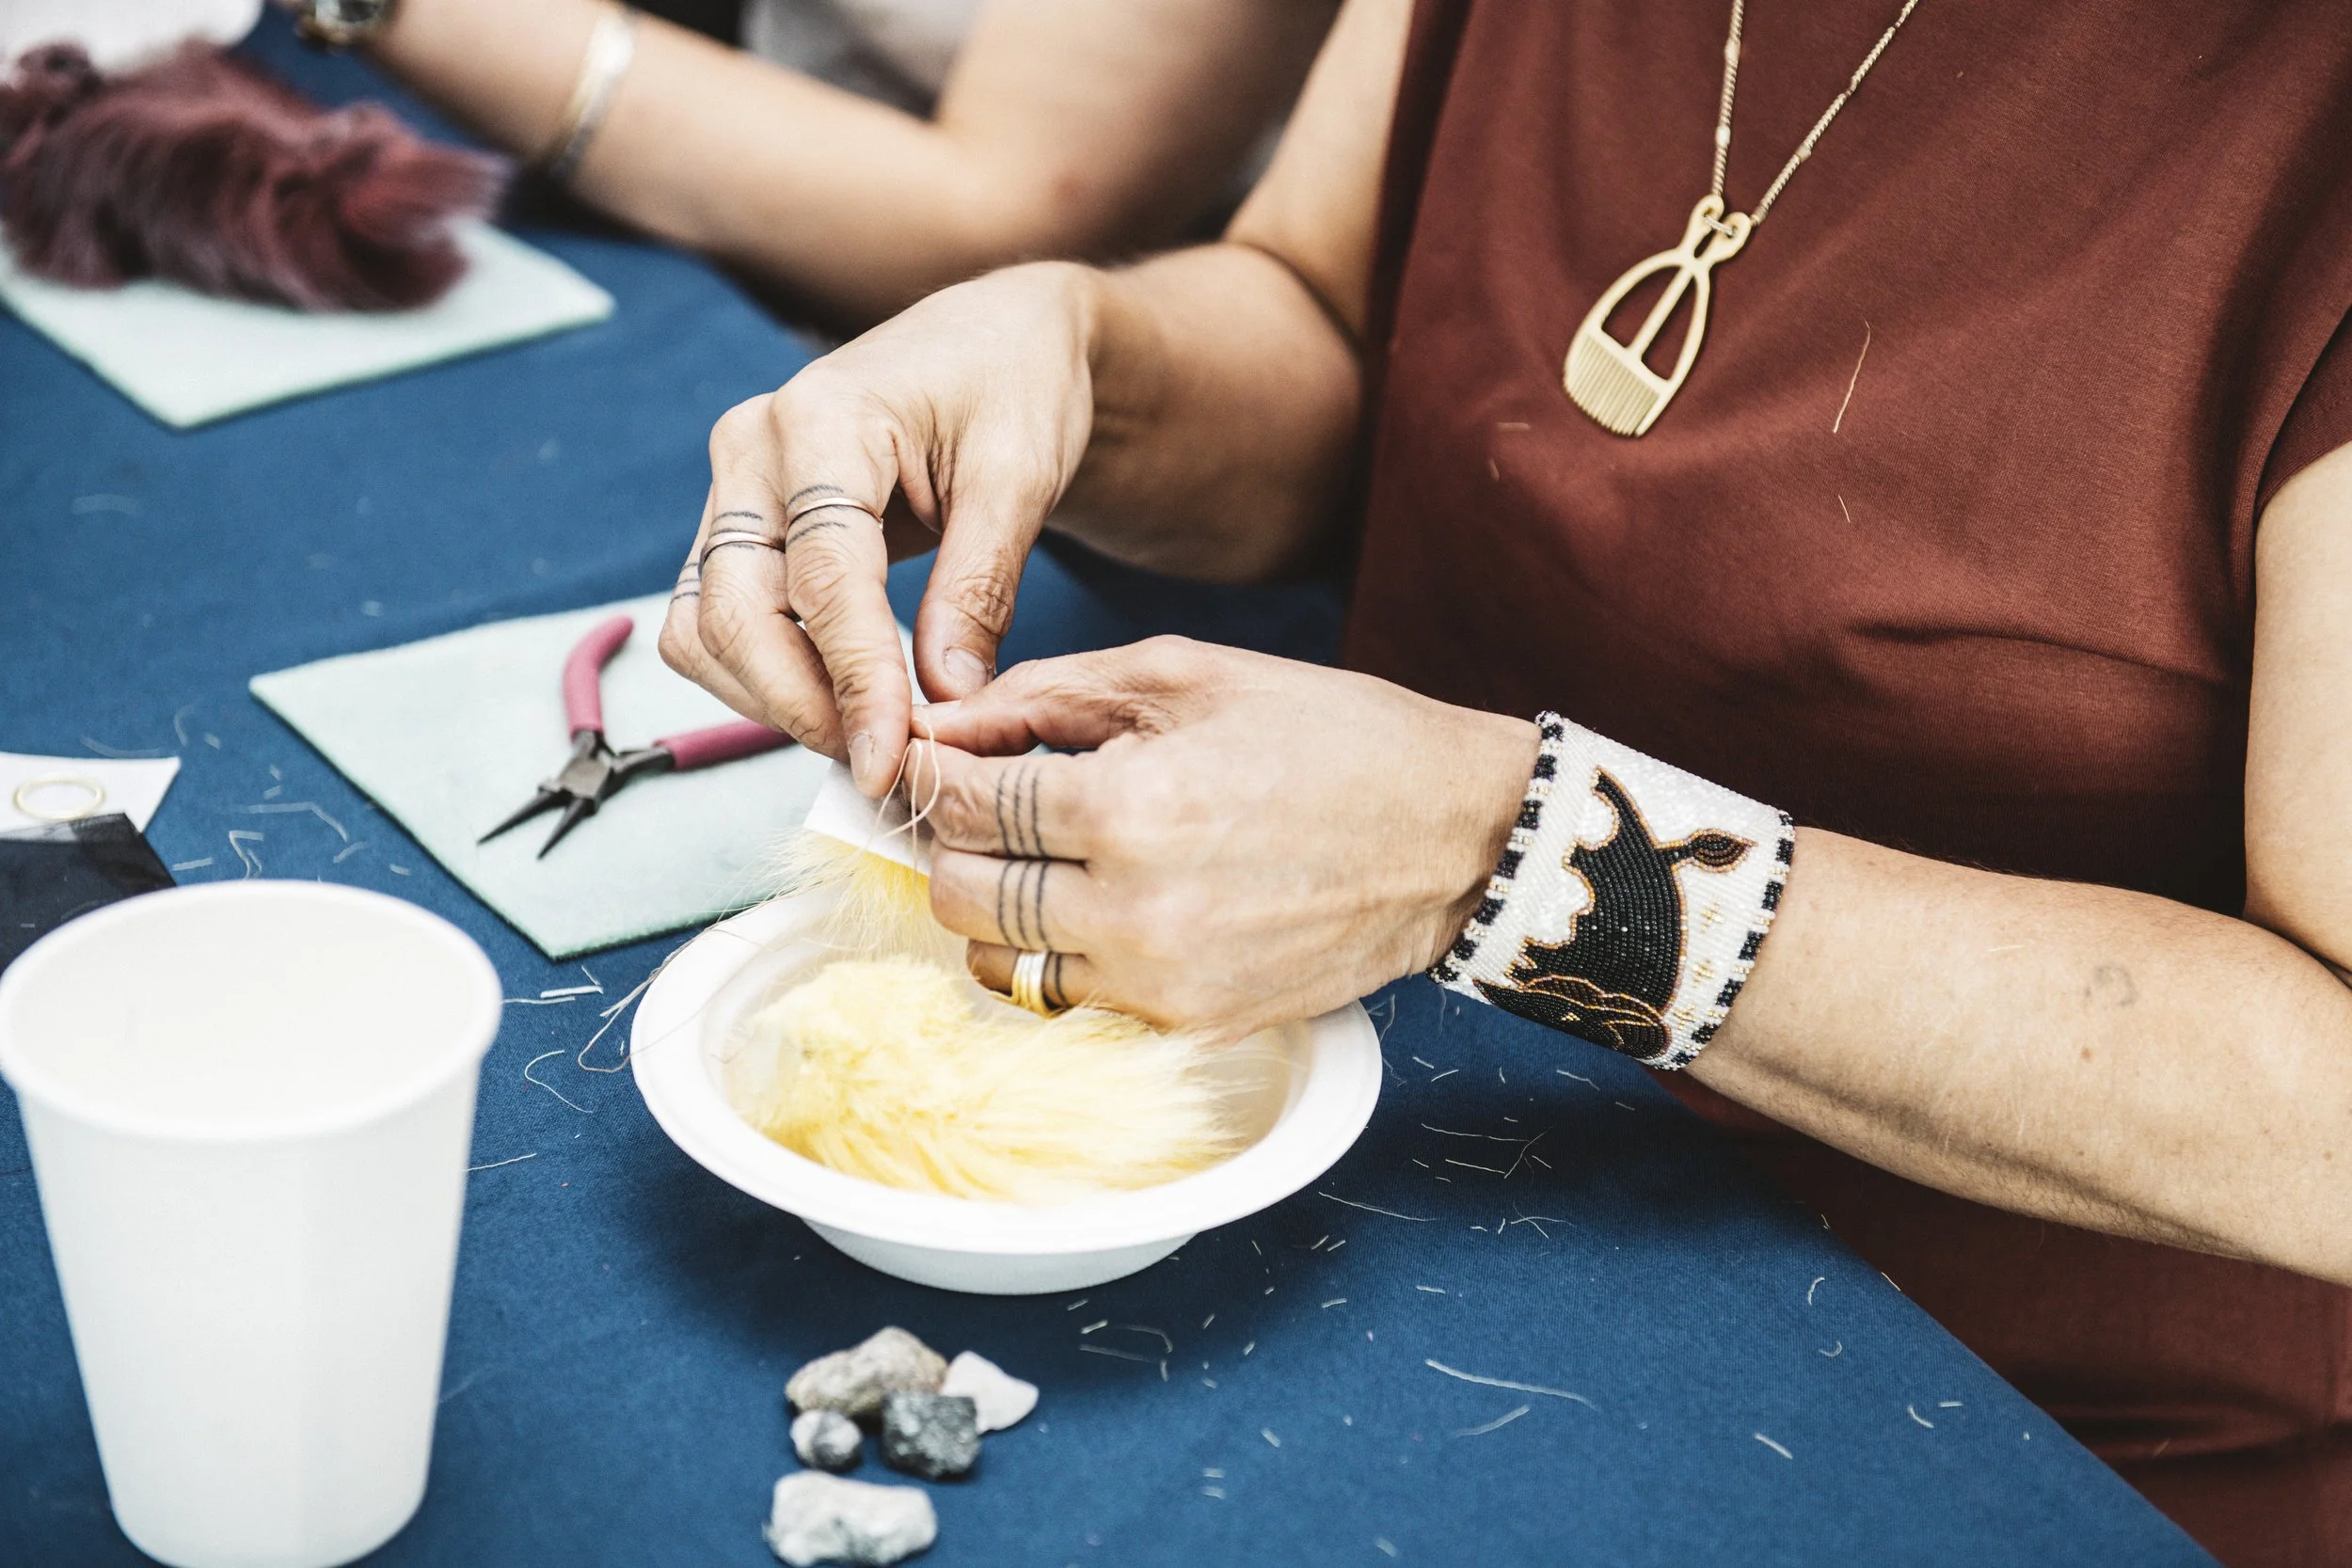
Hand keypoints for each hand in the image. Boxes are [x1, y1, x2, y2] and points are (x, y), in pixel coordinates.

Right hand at [658, 262, 1097, 792]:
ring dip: (772, 701)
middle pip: (732, 614)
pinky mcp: (737, 527)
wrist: (993, 340)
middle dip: (801, 707)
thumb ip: (979, 587)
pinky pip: (716, 622)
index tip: (892, 762)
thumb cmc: (1014, 387)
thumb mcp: (1022, 476)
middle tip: (883, 767)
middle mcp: (752, 450)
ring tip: (867, 739)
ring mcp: (733, 489)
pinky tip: (838, 704)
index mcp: (824, 420)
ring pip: (704, 629)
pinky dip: (764, 678)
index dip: (853, 682)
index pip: (822, 580)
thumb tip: (945, 700)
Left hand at [906, 638, 1538, 1038]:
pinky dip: (1059, 953)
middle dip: (952, 843)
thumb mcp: (1188, 675)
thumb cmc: (1333, 737)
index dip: (931, 772)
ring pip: (997, 965)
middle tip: (987, 807)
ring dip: (996, 908)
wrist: (1455, 839)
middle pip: (957, 895)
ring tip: (1044, 859)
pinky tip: (1101, 903)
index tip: (938, 758)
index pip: (960, 805)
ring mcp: (1160, 984)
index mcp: (1129, 806)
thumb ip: (1047, 696)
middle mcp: (1133, 911)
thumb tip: (942, 722)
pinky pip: (1068, 1001)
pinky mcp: (1189, 1027)